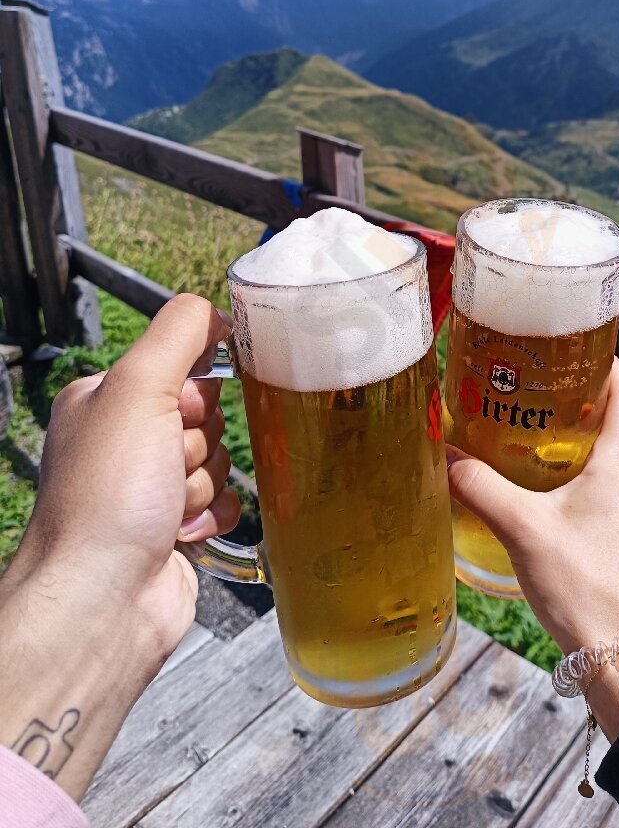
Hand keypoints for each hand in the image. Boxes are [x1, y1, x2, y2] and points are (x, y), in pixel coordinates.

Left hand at [0, 294, 240, 798]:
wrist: (102, 602)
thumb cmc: (107, 499)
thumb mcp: (139, 388)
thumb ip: (180, 334)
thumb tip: (216, 311)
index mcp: (104, 401)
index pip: (181, 363)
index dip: (196, 388)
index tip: (188, 407)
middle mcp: (122, 442)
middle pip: (208, 413)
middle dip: (202, 442)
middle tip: (170, 465)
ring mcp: (147, 488)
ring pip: (219, 459)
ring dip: (204, 483)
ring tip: (168, 508)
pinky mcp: (174, 529)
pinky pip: (223, 502)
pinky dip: (211, 515)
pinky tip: (182, 532)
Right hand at [446, 358, 618, 739]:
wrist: (614, 650)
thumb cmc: (581, 585)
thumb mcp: (522, 528)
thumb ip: (480, 487)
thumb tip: (445, 453)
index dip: (609, 363)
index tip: (581, 342)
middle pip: (616, 418)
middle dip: (582, 394)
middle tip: (540, 380)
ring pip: (609, 451)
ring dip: (579, 431)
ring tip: (534, 422)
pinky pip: (603, 481)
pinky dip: (577, 466)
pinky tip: (541, 479)